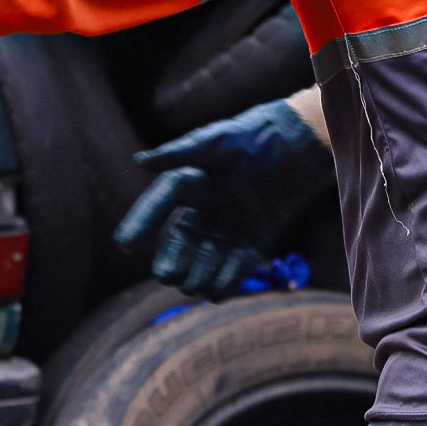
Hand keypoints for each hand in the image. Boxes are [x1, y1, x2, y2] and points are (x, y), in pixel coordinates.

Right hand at [113, 98, 333, 298]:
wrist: (301, 142)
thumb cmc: (256, 134)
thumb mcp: (217, 140)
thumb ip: (181, 151)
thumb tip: (140, 161)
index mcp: (192, 180)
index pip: (161, 204)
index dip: (142, 222)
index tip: (125, 245)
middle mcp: (207, 206)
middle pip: (182, 239)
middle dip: (173, 259)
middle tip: (168, 275)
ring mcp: (231, 224)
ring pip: (207, 257)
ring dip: (199, 274)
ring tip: (194, 286)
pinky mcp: (256, 238)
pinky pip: (236, 264)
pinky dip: (228, 279)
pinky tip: (219, 290)